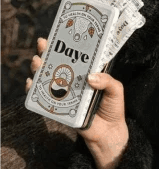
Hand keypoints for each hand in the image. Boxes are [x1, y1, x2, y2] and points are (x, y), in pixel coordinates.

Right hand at [27, 38, 128, 168]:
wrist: (109, 133)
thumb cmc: (113, 108)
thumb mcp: (116, 90)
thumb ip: (108, 81)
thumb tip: (90, 77)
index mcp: (88, 74)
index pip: (74, 56)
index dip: (64, 45)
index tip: (56, 35)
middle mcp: (74, 81)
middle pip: (57, 64)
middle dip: (47, 53)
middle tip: (43, 46)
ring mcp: (65, 93)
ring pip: (47, 78)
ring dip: (39, 68)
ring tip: (38, 62)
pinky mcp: (59, 107)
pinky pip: (43, 97)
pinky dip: (35, 90)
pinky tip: (32, 83)